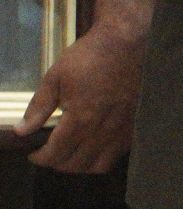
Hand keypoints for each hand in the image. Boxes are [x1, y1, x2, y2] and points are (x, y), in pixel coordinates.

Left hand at [14, 22, 143, 171]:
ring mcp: (121, 130)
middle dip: (56, 163)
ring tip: (71, 154)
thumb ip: (38, 106)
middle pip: (75, 164)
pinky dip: (101, 158)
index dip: (40, 158)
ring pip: (97, 166)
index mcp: (80, 118)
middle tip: (50, 153)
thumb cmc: (91, 57)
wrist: (128, 43)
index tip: (33, 154)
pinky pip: (117, 155)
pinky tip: (94, 147)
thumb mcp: (56, 76)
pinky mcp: (135, 126)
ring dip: (79, 166)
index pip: (55, 154)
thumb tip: (21, 130)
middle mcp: (102, 130)